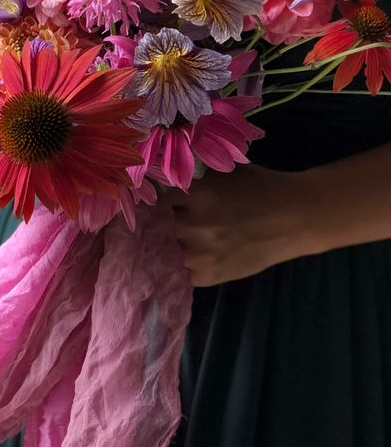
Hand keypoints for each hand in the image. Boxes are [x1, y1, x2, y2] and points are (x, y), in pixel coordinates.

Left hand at [160, 165, 306, 287]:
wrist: (293, 217)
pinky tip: (189, 251)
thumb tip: (157, 177)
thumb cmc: (257, 186)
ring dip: (169, 241)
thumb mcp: (220, 170)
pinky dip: (180, 262)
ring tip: (180, 233)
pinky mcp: (208, 275)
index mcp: (196, 193)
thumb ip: (189, 174)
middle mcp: (194, 225)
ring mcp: (200, 254)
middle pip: (157, 223)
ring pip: (164, 248)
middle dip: (161, 218)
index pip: (154, 196)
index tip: (154, 195)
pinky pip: (178, 271)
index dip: (154, 196)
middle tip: (170, 214)